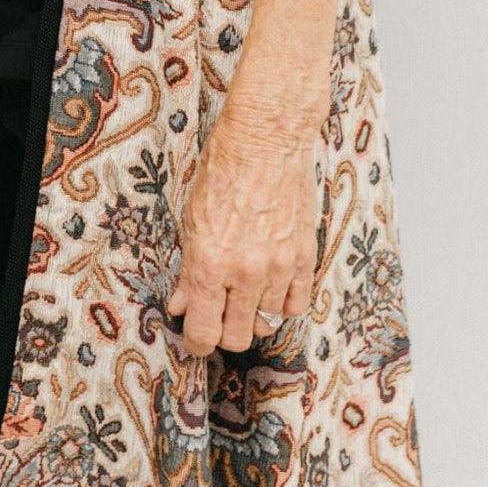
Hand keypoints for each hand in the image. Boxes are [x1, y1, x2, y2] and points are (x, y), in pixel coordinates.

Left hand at [168, 114, 319, 355]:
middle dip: (222, 332)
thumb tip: (182, 305)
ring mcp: (279, 268)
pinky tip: (269, 287)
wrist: (265, 143)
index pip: (204, 332)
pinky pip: (296, 305)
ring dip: (252, 315)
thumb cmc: (221, 173)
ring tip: (242, 294)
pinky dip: (281, 304)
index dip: (196, 344)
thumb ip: (188, 270)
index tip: (194, 342)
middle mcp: (246, 272)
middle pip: (237, 336)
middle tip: (216, 317)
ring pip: (267, 324)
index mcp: (211, 264)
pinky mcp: (305, 259)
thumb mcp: (191, 221)